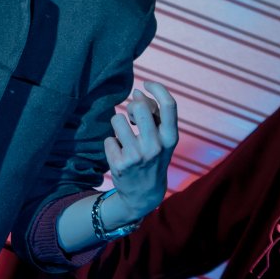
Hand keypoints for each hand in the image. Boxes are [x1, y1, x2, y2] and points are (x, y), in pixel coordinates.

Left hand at [105, 81, 178, 218]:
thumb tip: (137, 92)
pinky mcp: (120, 164)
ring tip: (125, 139)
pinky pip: (108, 139)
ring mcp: (137, 155)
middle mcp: (156, 146)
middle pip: (139, 106)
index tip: (146, 83)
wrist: (144, 194)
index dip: (157, 88)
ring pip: (117, 119)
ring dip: (117, 125)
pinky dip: (111, 145)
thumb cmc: (153, 158)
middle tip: (133, 119)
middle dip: (132, 107)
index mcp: (171, 138)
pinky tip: (120, 156)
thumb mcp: (162, 139)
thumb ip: (154, 115)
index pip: (170, 105)